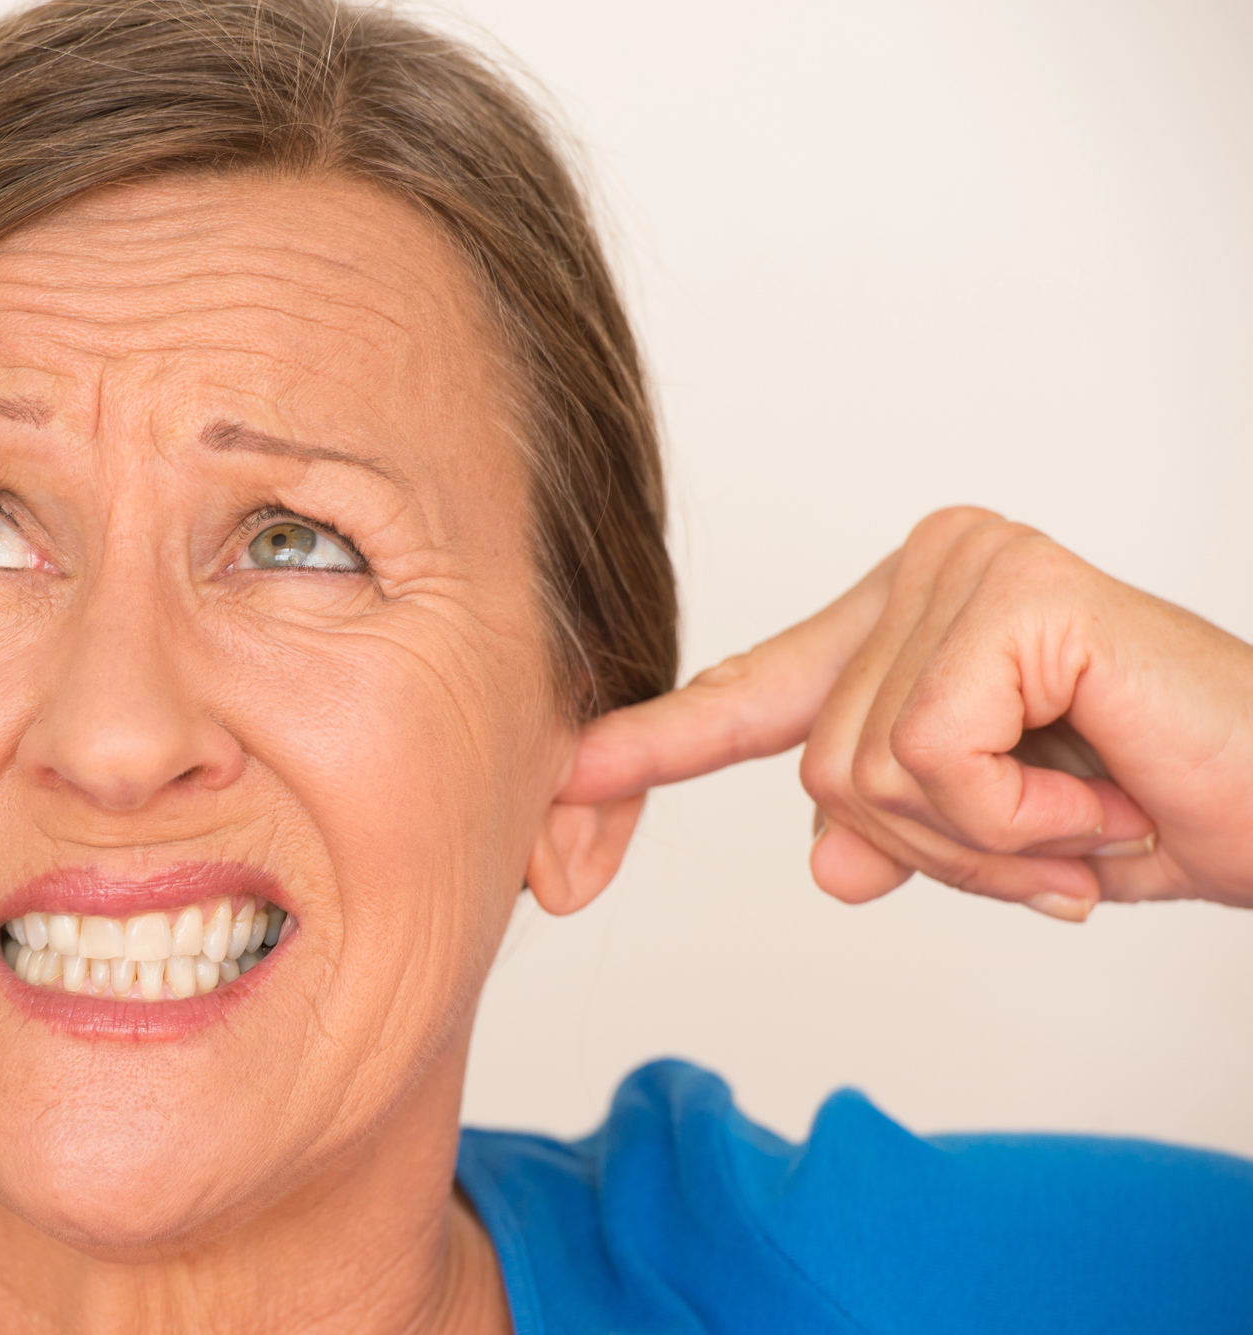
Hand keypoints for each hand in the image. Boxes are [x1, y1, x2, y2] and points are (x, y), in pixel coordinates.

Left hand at [562, 507, 1252, 916]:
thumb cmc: (1157, 808)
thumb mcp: (993, 838)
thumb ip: (895, 828)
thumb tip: (824, 863)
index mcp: (904, 615)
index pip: (758, 691)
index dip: (658, 743)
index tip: (565, 780)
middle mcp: (926, 567)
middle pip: (818, 765)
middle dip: (936, 847)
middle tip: (1051, 839)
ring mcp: (966, 568)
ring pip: (861, 774)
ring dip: (982, 843)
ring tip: (1080, 814)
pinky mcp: (1010, 595)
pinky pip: (928, 761)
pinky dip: (1012, 822)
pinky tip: (1093, 797)